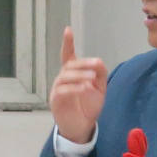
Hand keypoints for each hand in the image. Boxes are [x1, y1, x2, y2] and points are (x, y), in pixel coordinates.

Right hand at [50, 26, 107, 142]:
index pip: (68, 55)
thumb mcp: (100, 88)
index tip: (67, 30)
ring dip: (80, 75)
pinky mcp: (56, 100)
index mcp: (73, 74)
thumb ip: (100, 74)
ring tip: (92, 80)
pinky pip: (63, 90)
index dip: (67, 43)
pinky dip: (75, 88)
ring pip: (65, 76)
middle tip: (95, 68)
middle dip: (83, 64)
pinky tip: (85, 89)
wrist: (82, 127)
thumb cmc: (88, 106)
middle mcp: (63, 79)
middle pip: (69, 65)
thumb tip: (98, 63)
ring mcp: (58, 89)